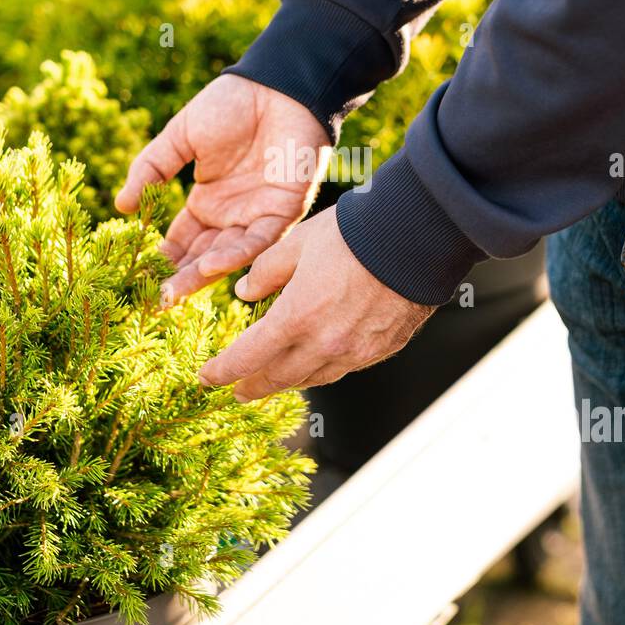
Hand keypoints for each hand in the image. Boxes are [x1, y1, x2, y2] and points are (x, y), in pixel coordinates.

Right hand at [115, 75, 329, 298]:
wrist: (275, 84)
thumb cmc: (230, 105)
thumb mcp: (180, 138)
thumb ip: (151, 169)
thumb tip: (121, 205)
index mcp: (208, 201)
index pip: (182, 241)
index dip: (162, 259)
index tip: (137, 277)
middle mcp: (232, 215)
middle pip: (203, 256)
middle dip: (180, 279)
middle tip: (154, 300)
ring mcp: (258, 215)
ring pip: (230, 254)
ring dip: (203, 274)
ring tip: (175, 290)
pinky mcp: (284, 209)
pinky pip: (259, 239)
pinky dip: (236, 253)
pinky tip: (211, 264)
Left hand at [198, 207, 433, 400]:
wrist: (416, 239)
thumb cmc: (356, 234)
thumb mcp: (298, 243)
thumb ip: (266, 271)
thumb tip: (246, 292)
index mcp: (296, 318)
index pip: (247, 358)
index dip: (223, 371)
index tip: (208, 378)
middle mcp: (324, 345)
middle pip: (278, 378)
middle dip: (252, 386)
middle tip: (237, 390)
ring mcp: (355, 352)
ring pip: (312, 379)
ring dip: (287, 382)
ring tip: (273, 380)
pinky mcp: (381, 350)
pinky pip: (343, 369)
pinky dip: (321, 370)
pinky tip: (316, 362)